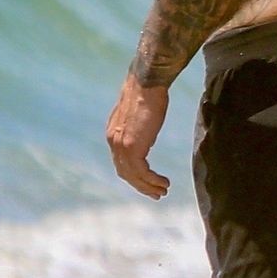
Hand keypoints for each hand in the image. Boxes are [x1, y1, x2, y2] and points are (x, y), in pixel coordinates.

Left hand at [106, 74, 170, 198]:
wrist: (147, 83)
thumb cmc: (148, 93)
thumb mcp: (140, 115)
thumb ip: (138, 128)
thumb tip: (145, 135)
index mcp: (114, 135)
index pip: (121, 162)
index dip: (134, 176)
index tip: (148, 183)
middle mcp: (113, 142)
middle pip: (125, 173)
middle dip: (141, 186)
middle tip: (156, 193)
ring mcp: (121, 145)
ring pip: (133, 175)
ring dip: (148, 186)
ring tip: (162, 191)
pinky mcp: (132, 147)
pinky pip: (141, 172)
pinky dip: (152, 180)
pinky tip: (163, 183)